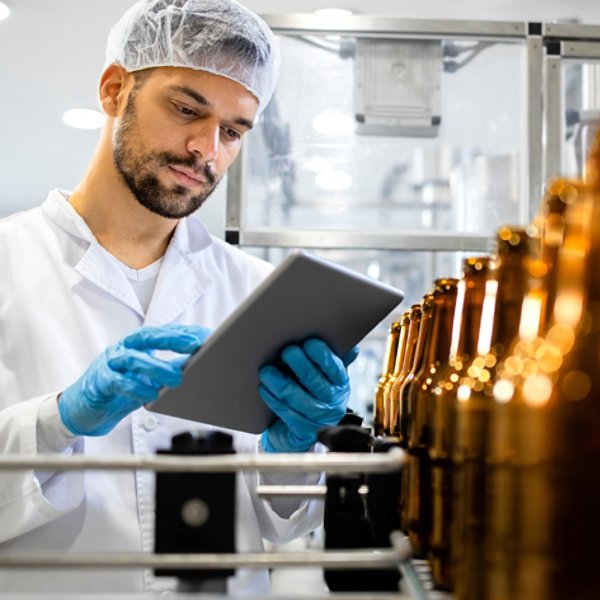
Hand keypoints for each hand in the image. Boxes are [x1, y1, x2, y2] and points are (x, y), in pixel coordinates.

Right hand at [59, 324, 209, 435]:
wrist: (84, 410)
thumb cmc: (119, 390)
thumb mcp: (149, 377)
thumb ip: (169, 368)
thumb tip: (201, 363)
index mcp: (137, 345)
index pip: (162, 332)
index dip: (183, 332)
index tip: (205, 335)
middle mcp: (123, 349)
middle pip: (148, 337)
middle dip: (172, 338)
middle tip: (195, 344)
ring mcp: (109, 363)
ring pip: (134, 359)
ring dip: (157, 367)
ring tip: (178, 378)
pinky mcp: (99, 383)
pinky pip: (118, 382)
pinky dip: (136, 388)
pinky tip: (151, 395)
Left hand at [259, 339, 359, 452]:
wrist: (301, 430)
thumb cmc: (312, 393)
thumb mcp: (326, 377)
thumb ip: (333, 360)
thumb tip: (352, 348)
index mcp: (341, 385)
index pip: (335, 369)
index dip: (323, 356)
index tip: (309, 342)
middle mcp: (333, 404)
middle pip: (315, 383)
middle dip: (300, 365)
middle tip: (287, 351)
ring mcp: (318, 420)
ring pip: (298, 399)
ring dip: (281, 383)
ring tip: (267, 370)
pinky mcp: (302, 433)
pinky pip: (286, 414)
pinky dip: (274, 400)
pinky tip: (264, 388)